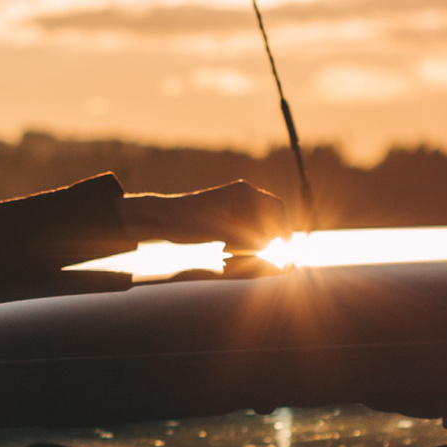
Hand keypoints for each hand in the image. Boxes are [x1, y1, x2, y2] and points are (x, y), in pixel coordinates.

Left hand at [123, 180, 289, 249]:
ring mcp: (234, 204)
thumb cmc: (189, 224)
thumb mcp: (224, 233)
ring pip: (256, 227)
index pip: (278, 208)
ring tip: (229, 252)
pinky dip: (240, 242)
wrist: (160, 220)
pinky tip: (224, 250)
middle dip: (265, 238)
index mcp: (244, 192)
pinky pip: (244, 230)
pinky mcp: (226, 215)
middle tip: (249, 254)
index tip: (286, 249)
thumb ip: (253, 239)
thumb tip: (278, 247)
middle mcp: (242, 195)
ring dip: (251, 242)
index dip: (285, 229)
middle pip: (269, 218)